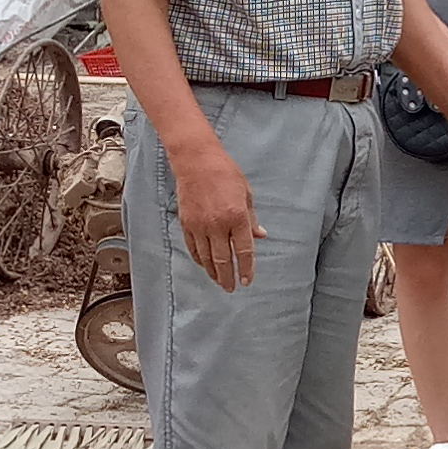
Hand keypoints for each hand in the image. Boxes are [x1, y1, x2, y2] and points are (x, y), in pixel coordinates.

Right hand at [168, 138, 265, 290]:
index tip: (246, 281)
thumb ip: (252, 219)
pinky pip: (193, 247)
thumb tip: (260, 236)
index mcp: (237, 216)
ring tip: (219, 281)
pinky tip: (205, 265)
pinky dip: (200, 259)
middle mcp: (217, 224)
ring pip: (206, 258)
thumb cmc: (225, 173)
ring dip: (213, 272)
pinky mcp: (186, 223)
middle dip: (228, 277)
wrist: (196, 160)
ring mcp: (200, 225)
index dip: (246, 269)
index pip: (243, 251)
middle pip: (223, 259)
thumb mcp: (246, 194)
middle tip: (231, 288)